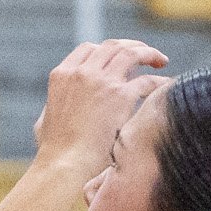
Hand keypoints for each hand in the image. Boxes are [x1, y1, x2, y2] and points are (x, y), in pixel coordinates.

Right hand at [33, 40, 167, 180]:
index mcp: (62, 75)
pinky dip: (159, 80)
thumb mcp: (45, 120)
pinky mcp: (120, 96)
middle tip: (146, 54)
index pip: (88, 49)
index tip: (119, 56)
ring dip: (149, 53)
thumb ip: (52, 107)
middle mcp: (82, 72)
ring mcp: (101, 81)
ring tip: (161, 61)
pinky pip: (146, 80)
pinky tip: (166, 83)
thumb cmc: (54, 151)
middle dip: (132, 46)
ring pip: (131, 53)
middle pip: (112, 46)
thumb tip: (53, 108)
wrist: (65, 165)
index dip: (107, 50)